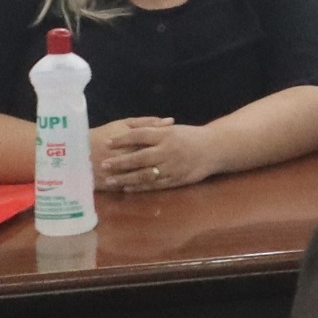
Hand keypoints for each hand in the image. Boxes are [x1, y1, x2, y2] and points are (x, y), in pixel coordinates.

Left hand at [93, 116, 216, 193]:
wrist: (215, 149)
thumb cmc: (190, 137)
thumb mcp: (173, 129)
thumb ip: (153, 130)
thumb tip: (129, 132)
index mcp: (167, 135)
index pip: (140, 135)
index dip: (122, 139)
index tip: (107, 142)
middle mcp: (168, 150)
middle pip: (139, 157)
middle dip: (120, 161)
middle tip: (103, 164)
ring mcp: (172, 166)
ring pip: (145, 174)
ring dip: (126, 178)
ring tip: (110, 180)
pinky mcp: (176, 179)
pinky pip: (155, 185)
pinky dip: (140, 187)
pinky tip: (127, 188)